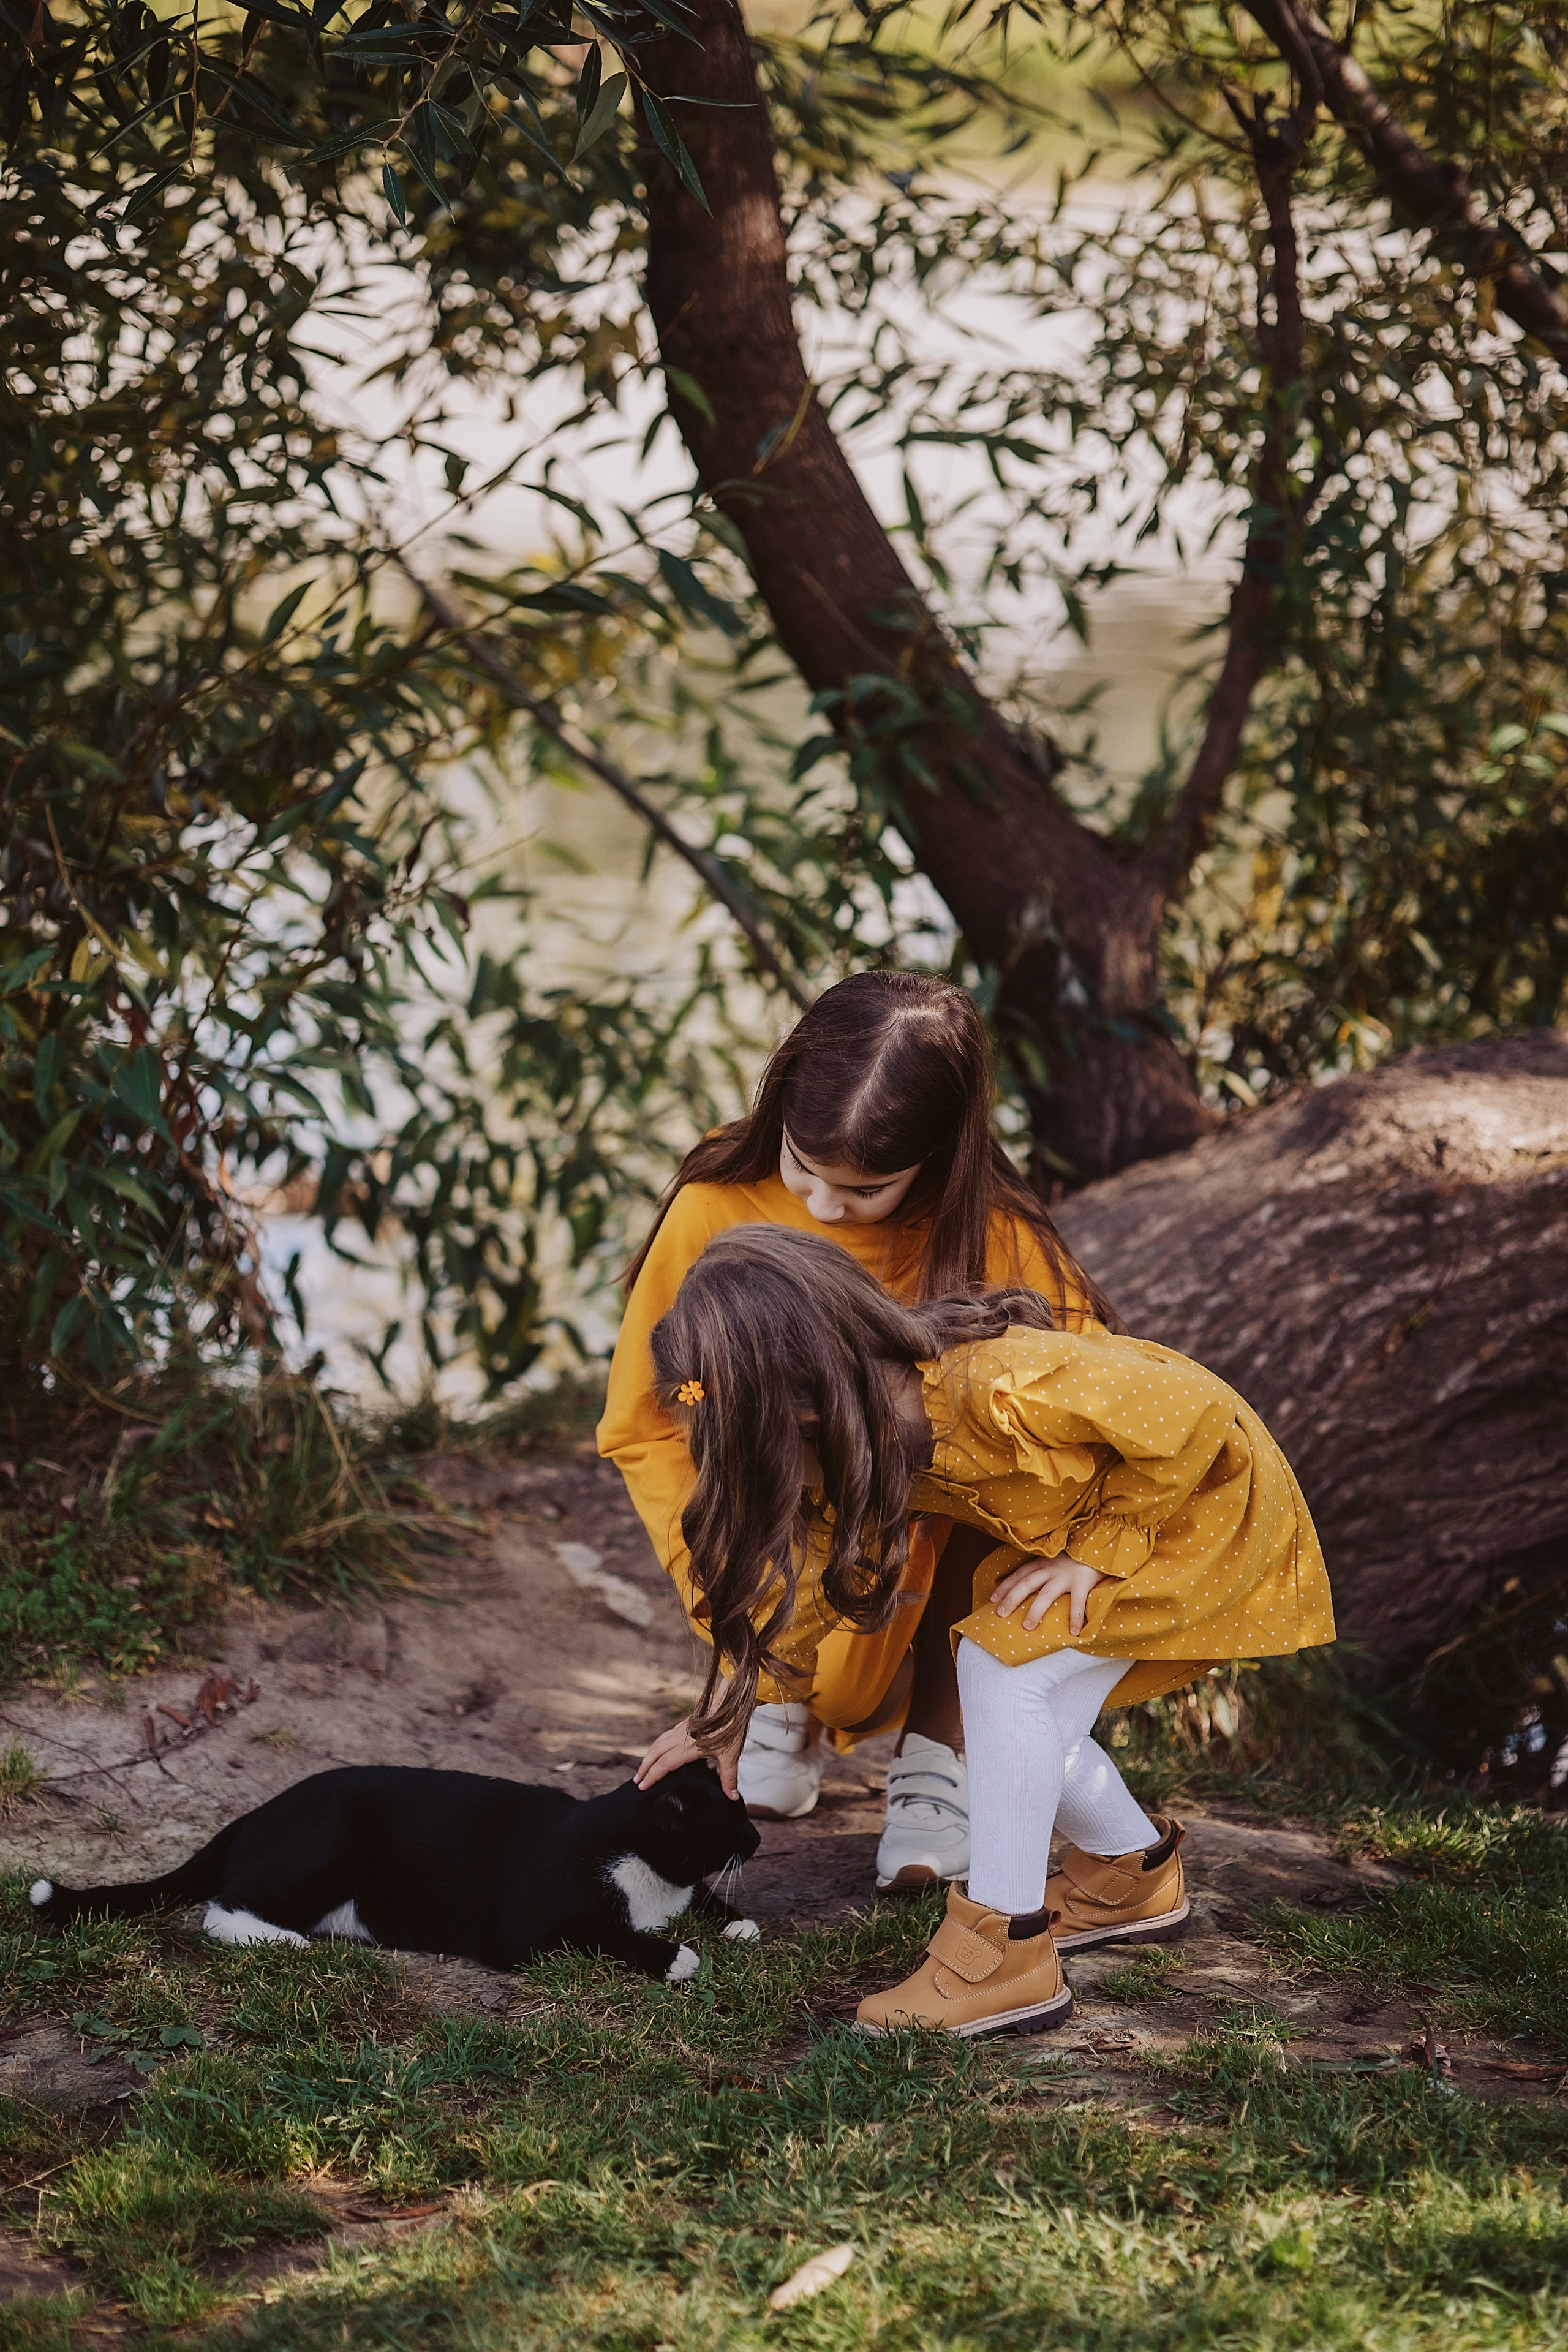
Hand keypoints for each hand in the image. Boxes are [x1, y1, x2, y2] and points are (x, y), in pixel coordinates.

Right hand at [635, 1714, 745, 1797]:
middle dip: (644, 1767)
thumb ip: (729, 1777)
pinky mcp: (686, 1723)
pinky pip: (666, 1735)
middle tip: (637, 1780)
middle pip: (655, 1753)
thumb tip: (732, 1796)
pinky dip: (658, 1745)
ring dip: (649, 1756)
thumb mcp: (731, 1755)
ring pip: (659, 1742)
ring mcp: (682, 1728)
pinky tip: (661, 1749)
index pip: (664, 1764)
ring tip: (644, 1767)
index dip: (652, 1776)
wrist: (732, 1701)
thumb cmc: (732, 1725)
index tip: (642, 1787)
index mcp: (689, 1746)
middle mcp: (681, 1736)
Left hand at [991, 1554, 1107, 1637]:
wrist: (1100, 1540)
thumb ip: (1045, 1566)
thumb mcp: (1056, 1555)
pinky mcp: (1083, 1582)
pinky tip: (1074, 1632)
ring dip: (1035, 1610)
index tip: (993, 1599)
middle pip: (1026, 1584)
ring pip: (1046, 1594)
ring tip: (1028, 1627)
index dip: (1005, 1586)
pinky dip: (1075, 1617)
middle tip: (1000, 1614)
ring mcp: (1066, 1576)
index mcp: (1043, 1562)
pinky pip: (1078, 1603)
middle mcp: (1050, 1569)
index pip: (1019, 1574)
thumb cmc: (1078, 1552)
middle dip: (1011, 1599)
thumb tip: (1032, 1583)